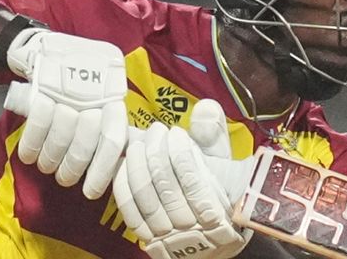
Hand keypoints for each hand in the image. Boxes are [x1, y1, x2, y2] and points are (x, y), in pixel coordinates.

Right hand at [3, 28, 127, 198]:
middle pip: (86, 144)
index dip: (103, 170)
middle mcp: (94, 94)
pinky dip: (31, 144)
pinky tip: (28, 155)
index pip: (114, 140)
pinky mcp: (44, 85)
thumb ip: (107, 127)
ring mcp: (69, 89)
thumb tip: (118, 166)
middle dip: (72, 168)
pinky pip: (38, 121)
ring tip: (45, 164)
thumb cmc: (77, 82)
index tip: (90, 192)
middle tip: (64, 178)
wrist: (47, 47)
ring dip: (50, 158)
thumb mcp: (100, 99)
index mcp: (113, 99)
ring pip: (61, 136)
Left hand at [113, 99, 254, 258]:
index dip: (179, 152)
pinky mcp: (149, 239)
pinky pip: (130, 212)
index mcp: (216, 208)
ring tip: (139, 144)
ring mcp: (169, 236)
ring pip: (145, 197)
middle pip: (164, 186)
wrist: (214, 222)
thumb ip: (214, 133)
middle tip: (155, 131)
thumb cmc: (218, 182)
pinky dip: (124, 186)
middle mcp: (193, 228)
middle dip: (155, 152)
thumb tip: (205, 108)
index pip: (192, 179)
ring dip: (138, 165)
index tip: (176, 133)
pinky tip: (126, 166)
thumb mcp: (222, 157)